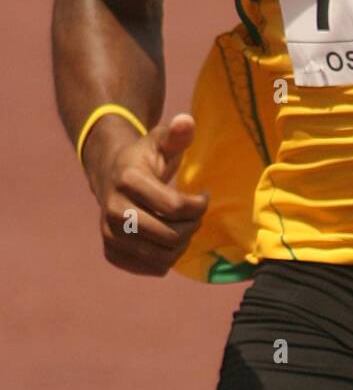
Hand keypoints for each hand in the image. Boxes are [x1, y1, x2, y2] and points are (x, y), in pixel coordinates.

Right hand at [85, 112, 209, 276]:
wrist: (110, 174)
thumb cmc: (144, 157)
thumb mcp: (160, 141)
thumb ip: (176, 134)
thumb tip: (186, 121)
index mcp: (128, 180)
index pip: (174, 206)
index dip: (199, 205)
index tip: (204, 196)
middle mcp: (113, 210)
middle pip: (169, 235)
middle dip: (192, 227)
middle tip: (196, 215)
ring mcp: (109, 233)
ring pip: (161, 257)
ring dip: (182, 245)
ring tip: (186, 228)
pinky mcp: (111, 251)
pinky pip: (149, 268)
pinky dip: (167, 260)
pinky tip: (170, 241)